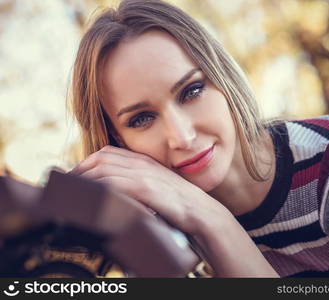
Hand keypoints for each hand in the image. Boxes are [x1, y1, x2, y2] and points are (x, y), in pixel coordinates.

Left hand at [69, 145, 231, 235]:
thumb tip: (118, 193)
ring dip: (83, 180)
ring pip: (103, 169)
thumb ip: (138, 184)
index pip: (107, 152)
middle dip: (80, 169)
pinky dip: (97, 188)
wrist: (202, 212)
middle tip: (66, 184)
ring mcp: (143, 174)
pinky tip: (89, 198)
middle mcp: (141, 163)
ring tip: (70, 193)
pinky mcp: (146, 188)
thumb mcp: (157, 188)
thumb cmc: (180, 204)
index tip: (75, 176)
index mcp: (144, 161)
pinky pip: (113, 183)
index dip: (87, 162)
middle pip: (101, 157)